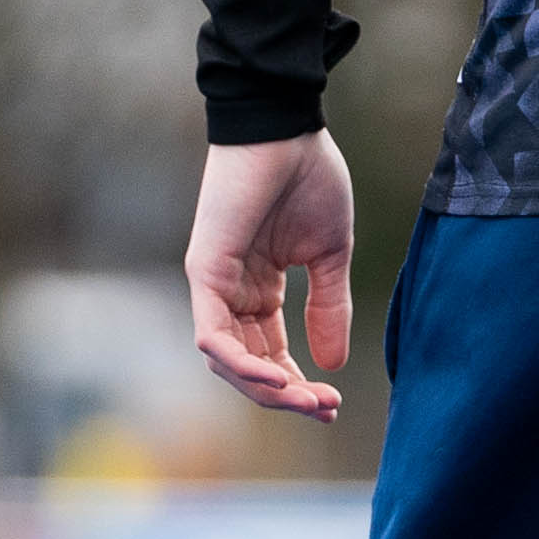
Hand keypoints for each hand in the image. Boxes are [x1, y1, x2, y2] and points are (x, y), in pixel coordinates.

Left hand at [183, 132, 361, 423]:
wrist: (287, 129)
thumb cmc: (308, 178)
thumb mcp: (330, 256)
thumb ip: (329, 309)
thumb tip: (333, 364)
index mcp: (260, 288)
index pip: (272, 354)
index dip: (299, 384)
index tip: (334, 403)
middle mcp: (231, 292)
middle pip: (249, 365)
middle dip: (285, 395)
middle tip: (323, 409)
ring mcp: (214, 283)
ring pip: (227, 359)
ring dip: (264, 387)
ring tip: (303, 400)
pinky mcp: (204, 270)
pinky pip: (211, 334)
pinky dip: (239, 362)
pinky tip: (274, 377)